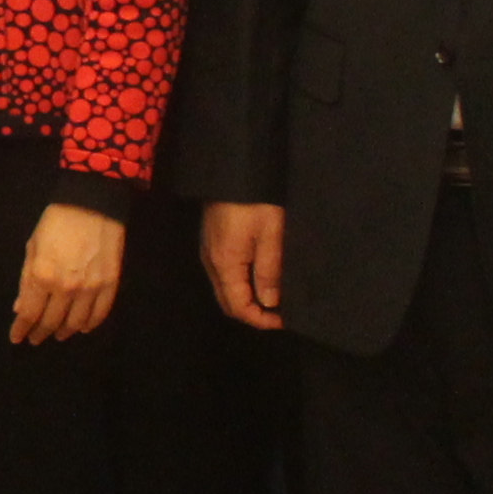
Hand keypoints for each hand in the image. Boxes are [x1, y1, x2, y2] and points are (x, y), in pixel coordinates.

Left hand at [12, 200, 124, 344]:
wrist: (92, 204)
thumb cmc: (55, 223)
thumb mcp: (32, 248)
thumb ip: (26, 281)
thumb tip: (20, 308)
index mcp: (42, 276)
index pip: (29, 314)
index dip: (21, 329)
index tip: (16, 338)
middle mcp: (65, 288)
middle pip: (52, 321)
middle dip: (40, 333)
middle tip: (35, 339)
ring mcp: (90, 288)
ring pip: (76, 322)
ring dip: (64, 332)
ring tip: (57, 334)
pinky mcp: (110, 285)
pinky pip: (99, 314)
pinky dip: (90, 324)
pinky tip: (82, 327)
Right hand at [202, 200, 286, 330]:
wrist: (233, 173)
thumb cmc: (256, 204)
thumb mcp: (271, 236)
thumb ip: (269, 271)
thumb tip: (270, 303)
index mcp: (225, 265)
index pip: (238, 307)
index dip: (260, 320)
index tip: (283, 320)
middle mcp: (211, 264)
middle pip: (227, 302)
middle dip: (252, 314)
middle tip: (279, 313)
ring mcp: (209, 253)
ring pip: (224, 290)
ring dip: (246, 301)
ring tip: (272, 298)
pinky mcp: (212, 244)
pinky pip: (223, 277)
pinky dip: (240, 287)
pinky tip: (258, 280)